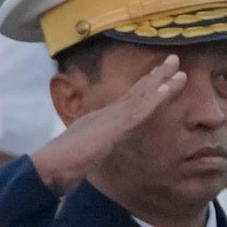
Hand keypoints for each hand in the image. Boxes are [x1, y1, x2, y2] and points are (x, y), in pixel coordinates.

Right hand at [30, 52, 192, 195]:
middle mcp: (106, 114)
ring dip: (161, 81)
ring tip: (177, 66)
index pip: (126, 102)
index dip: (143, 88)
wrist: (49, 167)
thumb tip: (85, 157)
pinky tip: (169, 88)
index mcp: (99, 121)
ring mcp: (111, 119)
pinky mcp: (116, 127)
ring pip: (142, 96)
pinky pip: (141, 110)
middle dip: (156, 76)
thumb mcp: (79, 156)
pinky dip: (156, 98)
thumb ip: (87, 152)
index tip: (158, 76)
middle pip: (136, 92)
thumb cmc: (60, 166)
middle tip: (173, 59)